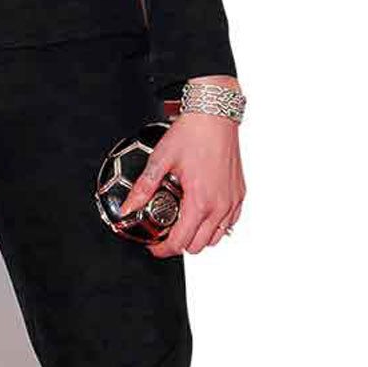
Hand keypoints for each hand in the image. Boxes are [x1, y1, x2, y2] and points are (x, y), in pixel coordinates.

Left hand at [121, 76, 245, 256]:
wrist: (215, 116)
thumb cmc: (193, 134)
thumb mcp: (160, 161)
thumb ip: (143, 188)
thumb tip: (128, 207)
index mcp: (200, 201)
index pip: (180, 243)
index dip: (163, 250)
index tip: (154, 246)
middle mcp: (220, 205)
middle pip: (198, 246)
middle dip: (179, 244)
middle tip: (165, 233)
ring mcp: (232, 201)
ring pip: (216, 239)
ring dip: (198, 237)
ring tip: (183, 223)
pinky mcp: (239, 194)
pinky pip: (230, 223)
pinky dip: (215, 226)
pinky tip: (202, 213)